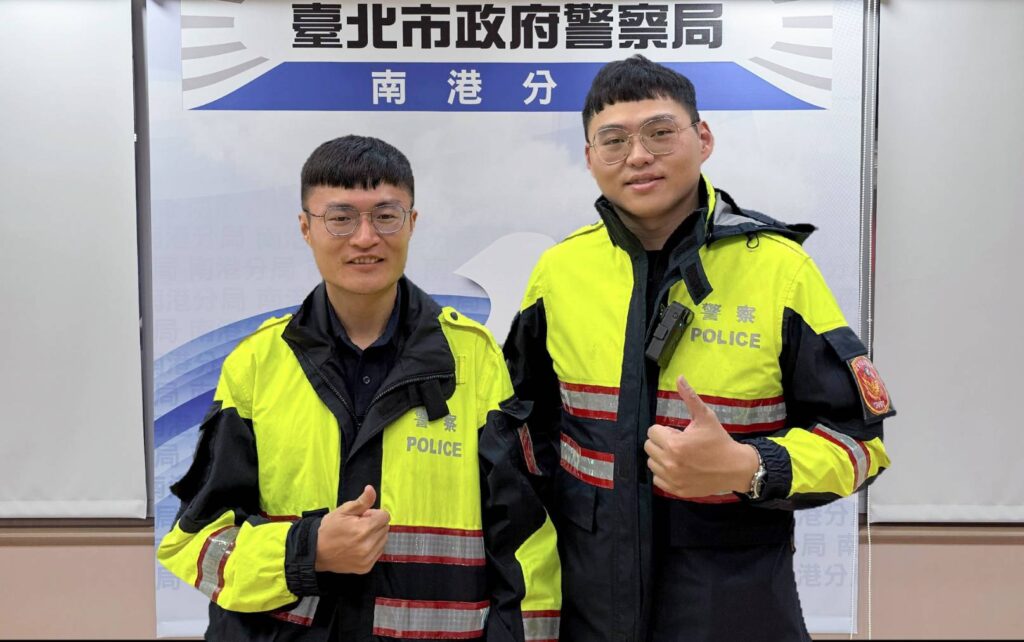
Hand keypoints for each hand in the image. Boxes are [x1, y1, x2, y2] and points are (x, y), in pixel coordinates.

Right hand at [314, 485, 390, 573]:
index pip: (385, 516)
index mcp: (364, 529)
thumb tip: (372, 490)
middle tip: (358, 526)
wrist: (316, 552)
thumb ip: (362, 501)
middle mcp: (368, 546)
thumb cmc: (329, 529)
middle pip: (385, 528)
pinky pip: (379, 552)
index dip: (373, 513)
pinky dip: (372, 547)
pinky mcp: (366, 567)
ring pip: (383, 540)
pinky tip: (359, 546)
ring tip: (358, 536)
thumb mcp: (343, 511)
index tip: (362, 516)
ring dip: (375, 536)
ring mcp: (367, 558)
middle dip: (374, 524)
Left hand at [644, 375, 758, 497]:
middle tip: (680, 443)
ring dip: (661, 458)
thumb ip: (690, 397)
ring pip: (652, 463)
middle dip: (661, 442)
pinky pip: (658, 479)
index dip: (665, 430)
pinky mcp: (675, 490)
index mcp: (674, 444)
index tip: (679, 433)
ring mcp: (672, 479)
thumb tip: (679, 377)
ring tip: (680, 456)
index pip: (652, 432)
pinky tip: (679, 468)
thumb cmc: (719, 440)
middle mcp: (669, 463)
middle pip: (649, 447)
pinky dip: (665, 473)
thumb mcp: (705, 417)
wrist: (734, 468)